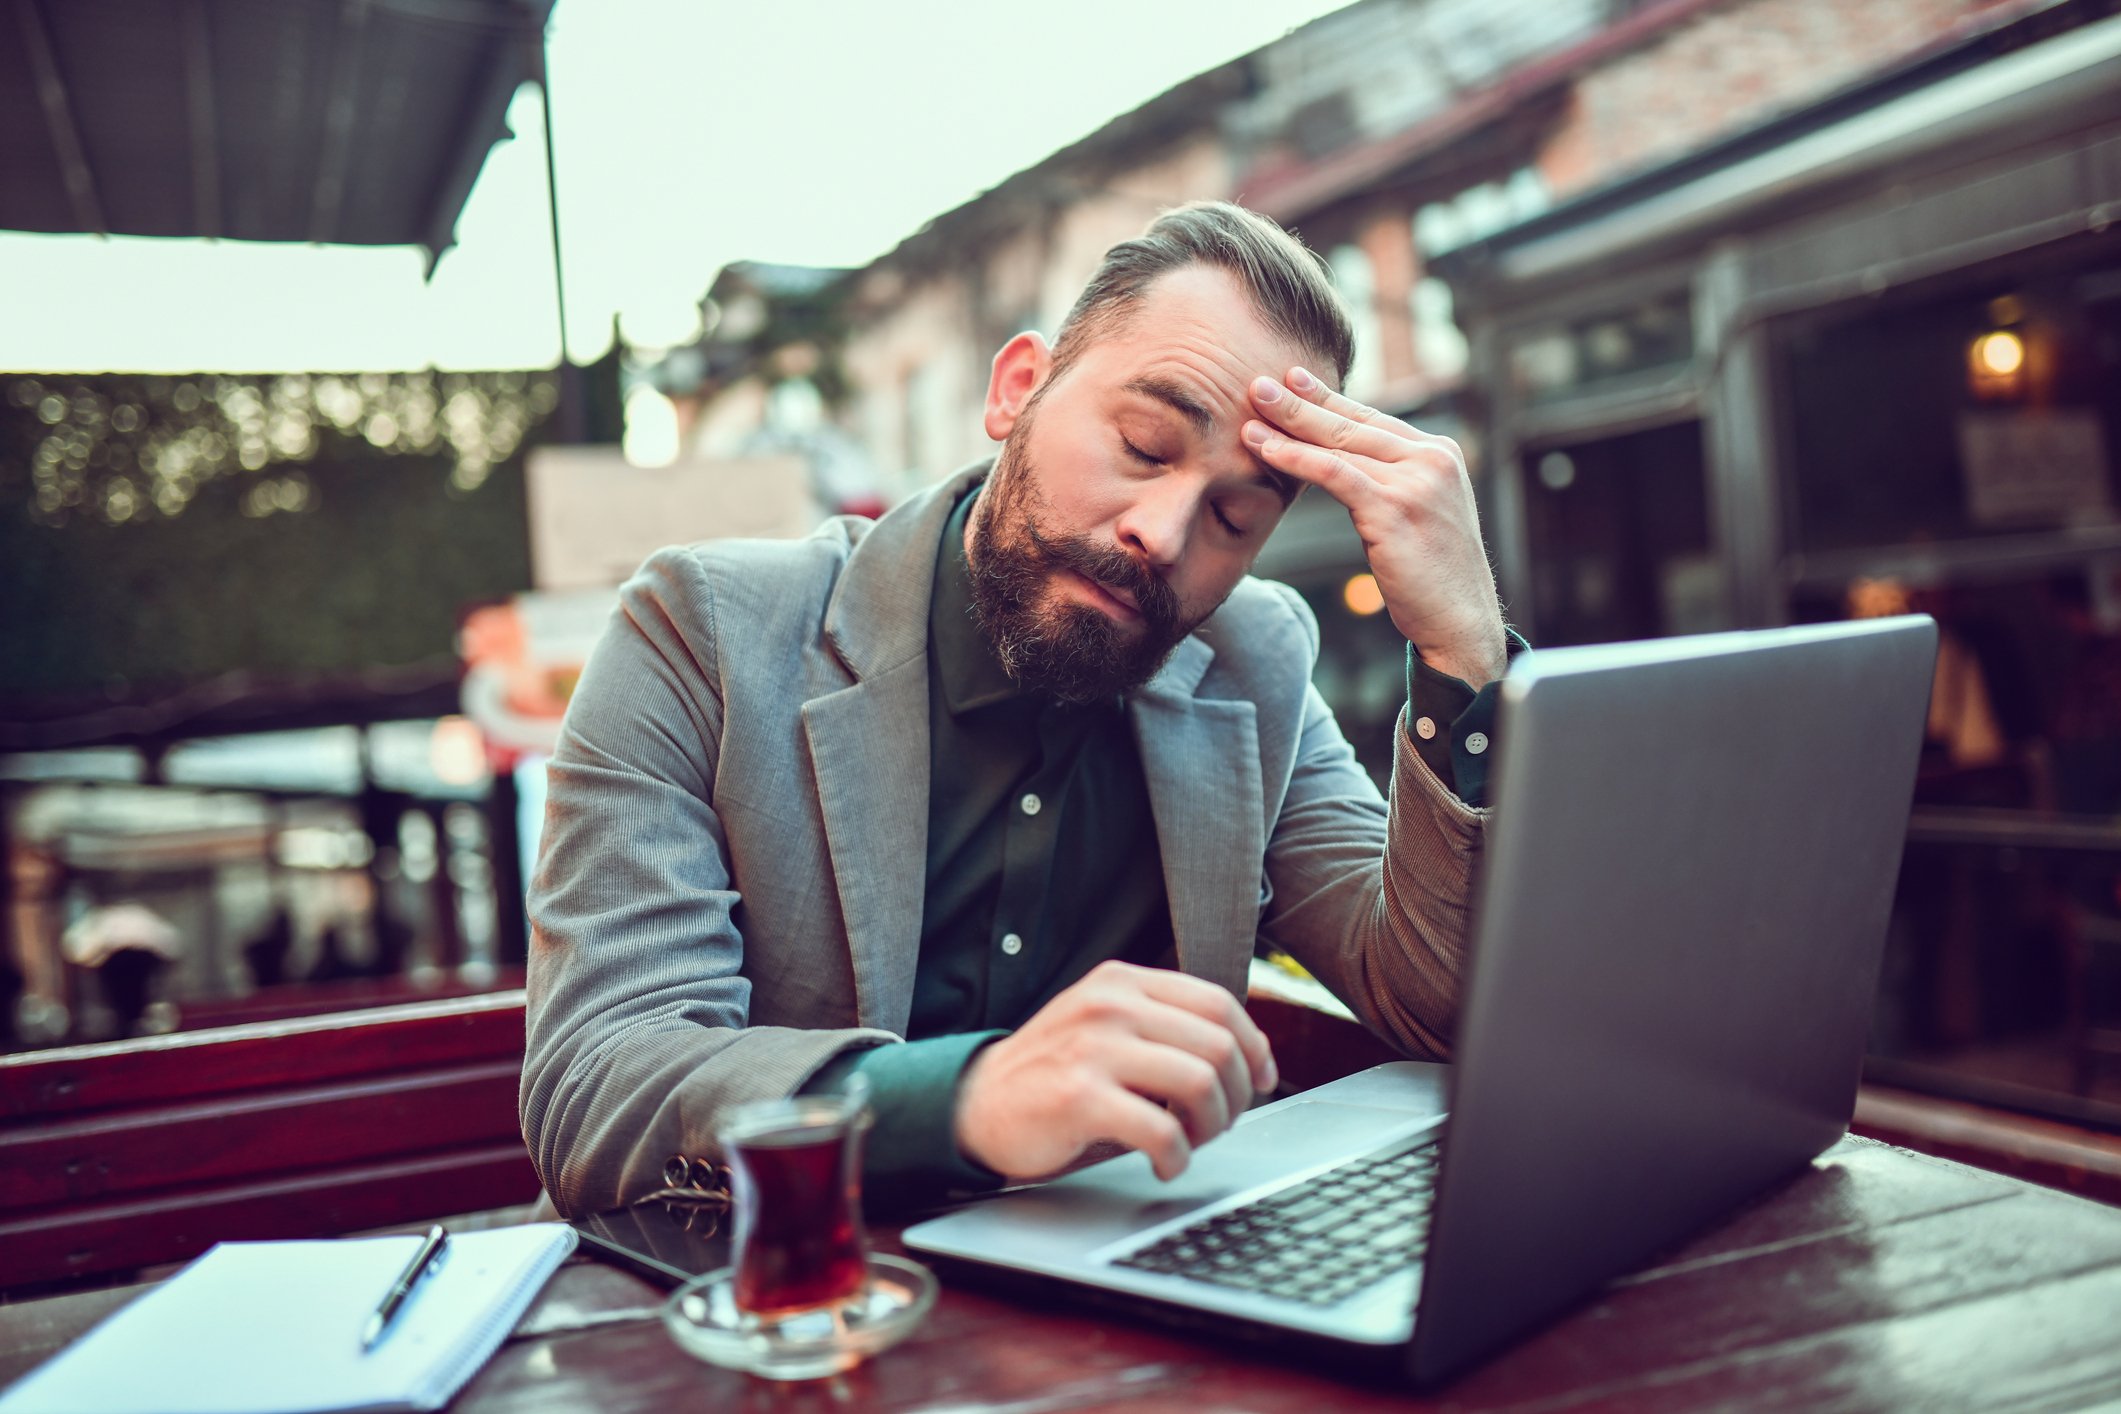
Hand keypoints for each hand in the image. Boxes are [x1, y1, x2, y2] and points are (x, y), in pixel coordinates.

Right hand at [953, 960, 1278, 1181]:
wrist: (974, 1105)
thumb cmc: (1053, 1073)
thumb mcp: (1105, 1024)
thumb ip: (1162, 1024)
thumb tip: (1248, 1054)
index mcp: (1122, 980)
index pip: (1219, 1002)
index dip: (1254, 1047)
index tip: (1261, 1081)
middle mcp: (1111, 1004)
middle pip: (1219, 1044)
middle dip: (1237, 1095)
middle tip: (1219, 1123)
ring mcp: (1094, 1047)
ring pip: (1200, 1082)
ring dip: (1212, 1126)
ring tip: (1192, 1142)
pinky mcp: (1080, 1097)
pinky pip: (1163, 1130)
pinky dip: (1178, 1157)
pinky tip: (1165, 1164)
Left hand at [1243, 367, 1506, 687]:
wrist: (1461, 621)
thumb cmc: (1434, 577)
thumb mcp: (1422, 515)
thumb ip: (1393, 482)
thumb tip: (1347, 463)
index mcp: (1440, 454)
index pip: (1372, 420)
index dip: (1329, 399)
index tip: (1294, 380)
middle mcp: (1433, 459)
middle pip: (1353, 424)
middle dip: (1302, 401)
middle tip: (1259, 382)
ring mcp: (1417, 481)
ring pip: (1339, 444)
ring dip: (1289, 426)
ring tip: (1251, 408)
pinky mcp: (1395, 508)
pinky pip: (1334, 474)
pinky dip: (1295, 458)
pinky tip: (1265, 449)